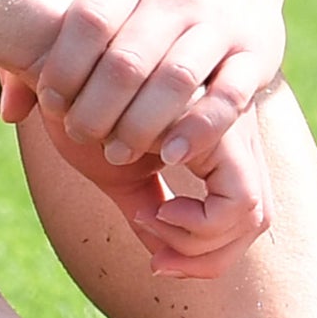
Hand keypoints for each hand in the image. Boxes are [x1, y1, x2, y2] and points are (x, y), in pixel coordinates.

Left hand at [14, 0, 284, 170]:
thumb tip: (11, 110)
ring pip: (177, 79)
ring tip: (115, 152)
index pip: (88, 20)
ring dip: (139, 125)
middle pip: (128, 58)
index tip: (51, 101)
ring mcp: (221, 21)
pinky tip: (169, 155)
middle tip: (79, 136)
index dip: (63, 67)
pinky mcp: (257, 51)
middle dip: (95, 109)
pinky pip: (229, 97)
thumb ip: (49, 48)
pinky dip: (198, 129)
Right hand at [16, 90, 275, 279]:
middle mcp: (233, 130)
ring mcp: (231, 126)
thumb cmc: (84, 107)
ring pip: (251, 216)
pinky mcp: (221, 126)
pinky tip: (152, 209)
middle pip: (257, 220)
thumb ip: (147, 206)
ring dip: (195, 240)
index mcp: (218, 138)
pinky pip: (238, 200)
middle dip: (206, 259)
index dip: (206, 256)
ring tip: (146, 220)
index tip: (156, 261)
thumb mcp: (120, 172)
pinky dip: (197, 222)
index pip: (244, 214)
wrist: (59, 55)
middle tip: (157, 262)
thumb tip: (162, 258)